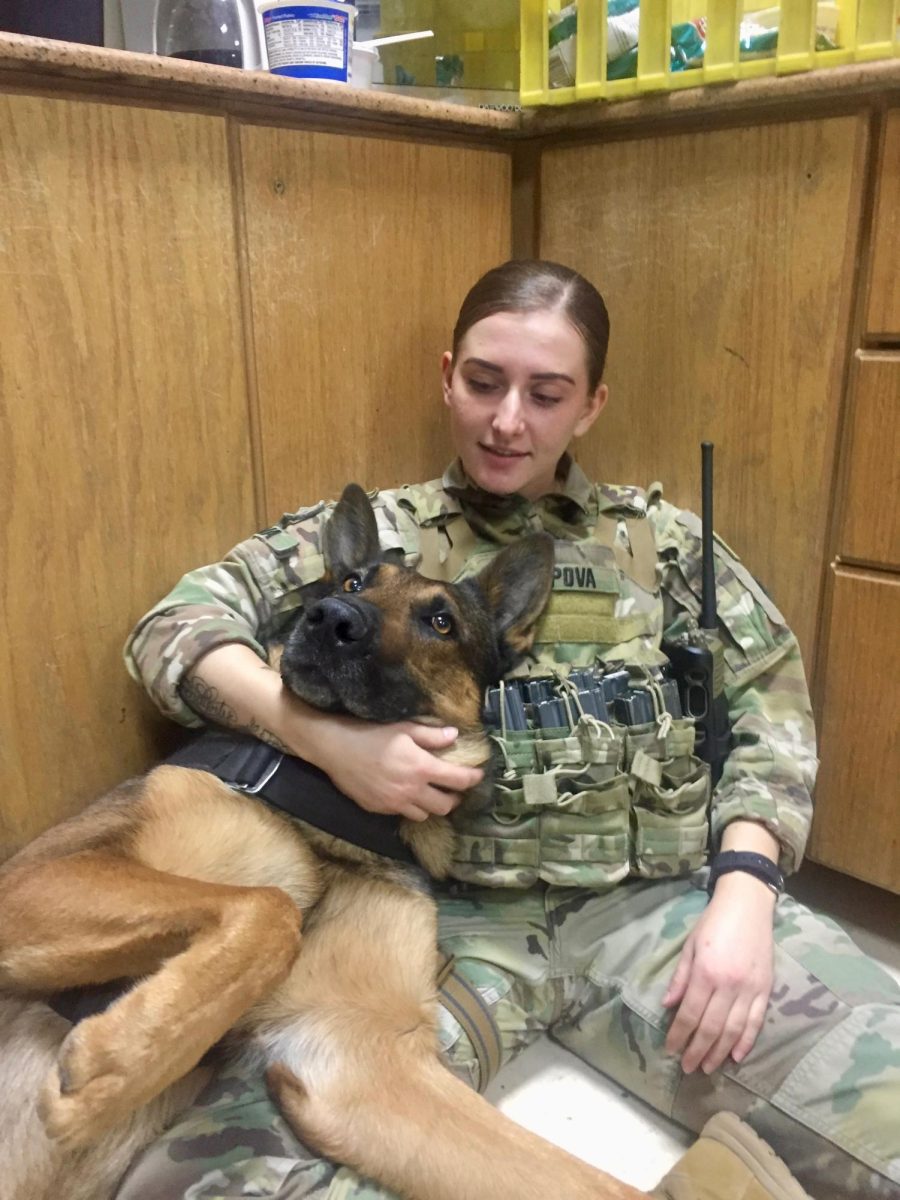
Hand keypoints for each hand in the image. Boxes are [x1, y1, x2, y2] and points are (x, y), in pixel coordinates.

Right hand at [302, 715, 484, 822]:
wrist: (334, 749)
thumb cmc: (370, 734)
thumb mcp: (404, 728)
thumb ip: (432, 735)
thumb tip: (454, 737)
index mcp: (421, 768)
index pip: (458, 780)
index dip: (472, 778)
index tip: (478, 774)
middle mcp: (411, 790)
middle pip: (445, 805)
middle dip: (454, 798)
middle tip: (453, 787)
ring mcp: (395, 803)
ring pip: (425, 814)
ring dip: (432, 805)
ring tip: (430, 793)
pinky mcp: (380, 809)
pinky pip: (403, 814)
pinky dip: (411, 807)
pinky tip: (407, 795)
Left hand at [663, 871, 775, 1074]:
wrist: (747, 906)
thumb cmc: (713, 922)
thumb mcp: (689, 945)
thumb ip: (680, 977)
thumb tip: (668, 1005)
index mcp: (705, 972)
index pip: (690, 1013)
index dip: (679, 1035)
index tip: (670, 1050)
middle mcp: (728, 984)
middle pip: (711, 1027)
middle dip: (697, 1050)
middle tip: (687, 1068)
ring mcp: (750, 988)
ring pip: (733, 1030)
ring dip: (719, 1052)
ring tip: (708, 1067)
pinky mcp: (766, 989)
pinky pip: (755, 1021)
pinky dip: (746, 1041)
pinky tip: (736, 1056)